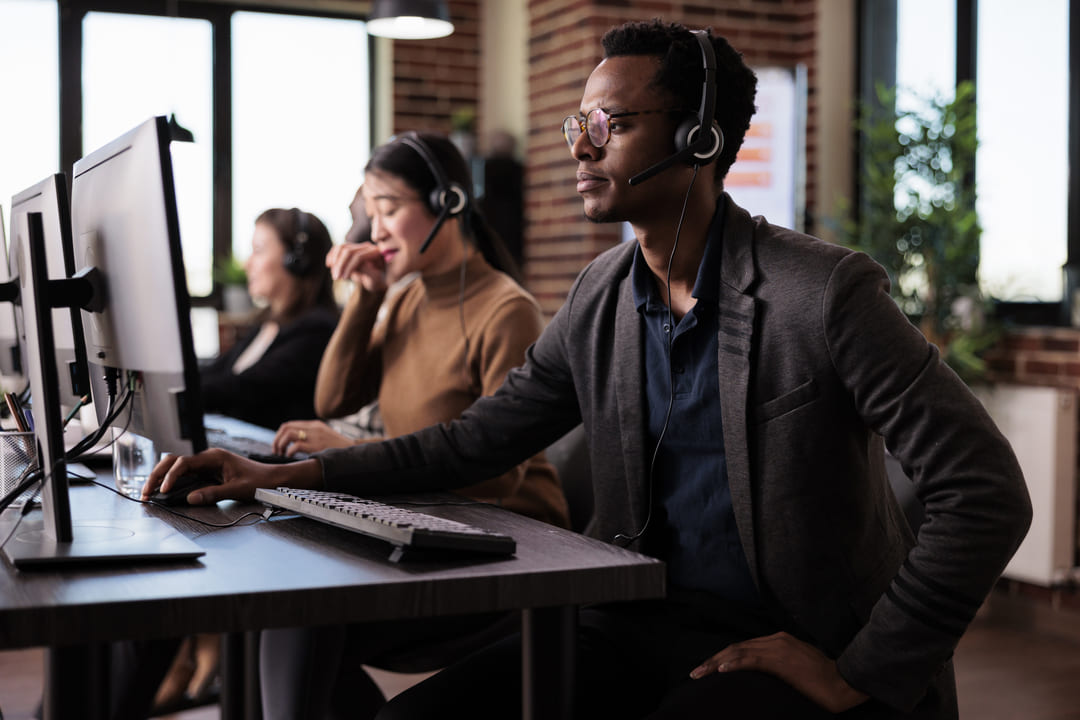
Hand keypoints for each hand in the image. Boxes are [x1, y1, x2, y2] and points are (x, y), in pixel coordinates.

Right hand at [142, 448, 321, 504]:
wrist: (272, 479)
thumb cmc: (259, 481)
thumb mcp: (237, 489)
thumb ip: (213, 493)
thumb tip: (191, 498)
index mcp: (214, 457)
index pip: (184, 463)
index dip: (170, 476)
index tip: (164, 490)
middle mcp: (208, 458)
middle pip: (174, 462)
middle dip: (158, 475)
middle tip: (146, 492)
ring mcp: (206, 464)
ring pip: (177, 467)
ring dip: (162, 478)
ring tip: (149, 493)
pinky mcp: (207, 472)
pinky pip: (185, 475)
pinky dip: (172, 482)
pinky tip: (163, 491)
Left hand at [273, 420, 352, 455]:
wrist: (354, 452)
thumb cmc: (340, 448)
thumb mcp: (326, 436)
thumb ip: (312, 436)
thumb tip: (294, 444)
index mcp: (315, 425)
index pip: (289, 424)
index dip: (279, 435)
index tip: (279, 446)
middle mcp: (313, 428)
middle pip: (285, 428)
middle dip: (277, 440)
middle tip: (276, 451)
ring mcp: (315, 436)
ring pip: (288, 435)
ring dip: (280, 445)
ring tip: (281, 454)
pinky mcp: (317, 446)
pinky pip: (295, 446)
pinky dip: (289, 452)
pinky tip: (290, 457)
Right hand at [326, 242, 385, 292]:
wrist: (377, 279)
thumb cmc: (377, 281)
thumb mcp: (376, 280)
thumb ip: (370, 273)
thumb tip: (360, 266)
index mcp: (376, 253)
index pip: (359, 256)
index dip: (349, 267)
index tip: (344, 278)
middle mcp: (367, 246)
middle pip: (348, 250)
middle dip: (340, 264)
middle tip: (336, 278)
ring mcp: (358, 246)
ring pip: (342, 247)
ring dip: (335, 260)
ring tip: (334, 274)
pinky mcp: (351, 247)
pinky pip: (338, 248)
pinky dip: (332, 255)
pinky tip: (329, 265)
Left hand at [689, 632, 868, 713]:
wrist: (844, 681)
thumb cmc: (823, 678)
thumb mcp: (796, 666)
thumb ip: (778, 664)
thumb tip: (760, 673)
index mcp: (778, 640)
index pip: (743, 647)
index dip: (722, 657)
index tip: (707, 668)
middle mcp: (775, 639)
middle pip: (736, 648)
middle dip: (713, 660)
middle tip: (695, 672)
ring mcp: (778, 647)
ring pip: (739, 652)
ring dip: (715, 663)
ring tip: (700, 673)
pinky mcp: (782, 660)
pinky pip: (752, 660)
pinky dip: (734, 664)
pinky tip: (721, 670)